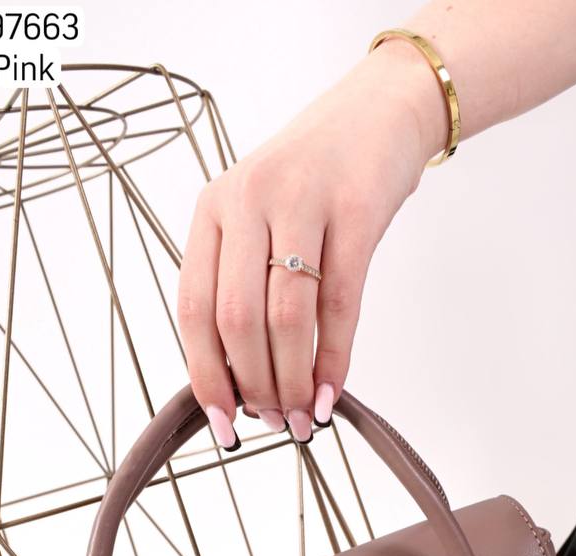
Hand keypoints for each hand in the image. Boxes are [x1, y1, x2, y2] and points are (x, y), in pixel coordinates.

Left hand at [177, 39, 446, 446]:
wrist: (382, 111)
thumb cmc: (318, 179)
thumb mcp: (261, 216)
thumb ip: (242, 283)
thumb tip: (241, 381)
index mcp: (213, 209)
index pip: (193, 309)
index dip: (206, 376)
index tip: (223, 424)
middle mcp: (248, 201)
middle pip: (237, 319)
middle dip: (255, 386)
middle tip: (273, 422)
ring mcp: (301, 201)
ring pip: (286, 317)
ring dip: (293, 381)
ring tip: (301, 417)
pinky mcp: (355, 210)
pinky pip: (341, 303)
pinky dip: (334, 359)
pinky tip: (331, 393)